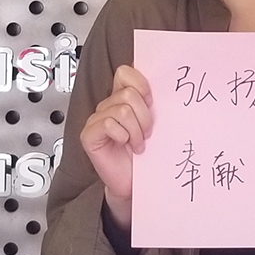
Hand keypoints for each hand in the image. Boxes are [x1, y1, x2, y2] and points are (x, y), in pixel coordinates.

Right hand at [80, 64, 151, 223]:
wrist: (132, 182)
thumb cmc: (144, 155)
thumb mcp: (152, 124)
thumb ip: (151, 104)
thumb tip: (164, 83)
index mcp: (122, 98)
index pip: (126, 72)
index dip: (141, 84)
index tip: (151, 101)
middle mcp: (108, 106)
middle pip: (128, 93)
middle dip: (144, 115)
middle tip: (147, 132)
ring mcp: (96, 119)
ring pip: (122, 109)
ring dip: (136, 129)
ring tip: (138, 142)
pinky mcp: (89, 134)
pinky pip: (109, 124)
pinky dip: (123, 136)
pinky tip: (126, 145)